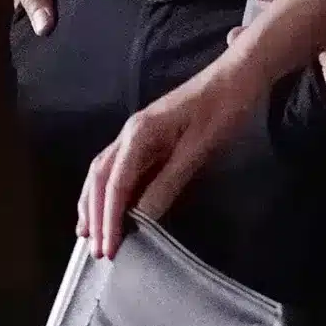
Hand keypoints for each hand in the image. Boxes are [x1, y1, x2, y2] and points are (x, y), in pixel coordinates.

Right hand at [78, 52, 263, 259]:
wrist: (237, 76)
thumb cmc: (222, 109)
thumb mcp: (199, 148)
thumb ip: (169, 181)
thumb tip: (143, 217)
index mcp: (140, 133)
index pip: (115, 183)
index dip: (109, 217)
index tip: (108, 248)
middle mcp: (130, 133)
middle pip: (100, 177)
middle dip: (94, 214)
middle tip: (94, 250)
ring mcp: (138, 135)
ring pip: (104, 171)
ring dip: (94, 203)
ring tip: (88, 233)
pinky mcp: (149, 139)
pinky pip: (120, 168)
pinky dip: (109, 191)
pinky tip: (112, 207)